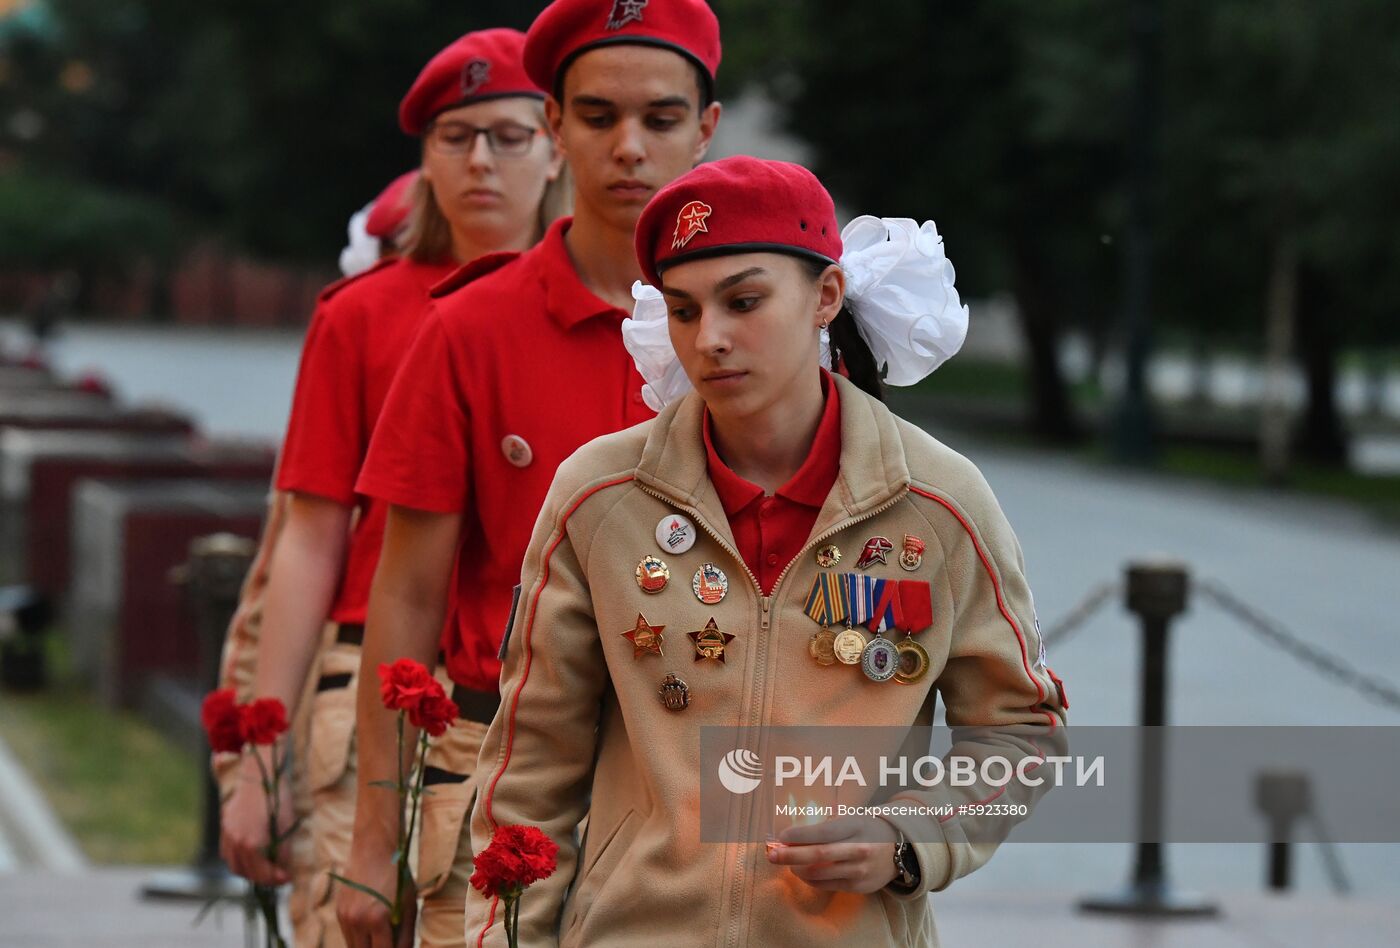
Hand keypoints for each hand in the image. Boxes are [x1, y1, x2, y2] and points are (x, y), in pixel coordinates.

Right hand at [219, 752, 293, 885]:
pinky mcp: (224, 829)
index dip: (277, 879)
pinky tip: (251, 857)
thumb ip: (283, 851)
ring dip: (250, 872)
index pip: (264, 873)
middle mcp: (237, 844)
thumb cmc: (277, 799)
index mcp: (253, 844)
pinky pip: (228, 854)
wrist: (259, 777)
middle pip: (248, 873)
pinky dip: (239, 860)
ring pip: (235, 866)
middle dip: (264, 878)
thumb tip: (282, 869)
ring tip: (265, 868)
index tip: (287, 879)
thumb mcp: (286, 826)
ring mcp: (228, 837)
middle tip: (278, 876)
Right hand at [336, 843, 416, 947]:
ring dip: (368, 947)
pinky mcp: (339, 913)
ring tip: (382, 938)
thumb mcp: (408, 905)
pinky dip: (360, 939)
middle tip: (389, 942)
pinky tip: (371, 929)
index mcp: (377, 919)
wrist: (373, 850)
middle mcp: (357, 921)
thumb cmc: (396, 877)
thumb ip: (406, 935)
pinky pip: (349, 936)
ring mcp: (345, 918)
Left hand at [767, 816, 898, 893]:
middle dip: (791, 855)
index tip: (781, 837)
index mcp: (855, 827)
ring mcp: (859, 870)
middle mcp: (859, 849)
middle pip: (819, 855)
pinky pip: (827, 885)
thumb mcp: (851, 819)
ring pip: (820, 873)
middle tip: (772, 855)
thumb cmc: (866, 829)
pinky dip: (810, 879)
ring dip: (798, 869)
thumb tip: (793, 836)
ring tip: (787, 864)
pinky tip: (803, 872)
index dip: (799, 836)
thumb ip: (826, 825)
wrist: (899, 849)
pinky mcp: (858, 886)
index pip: (823, 833)